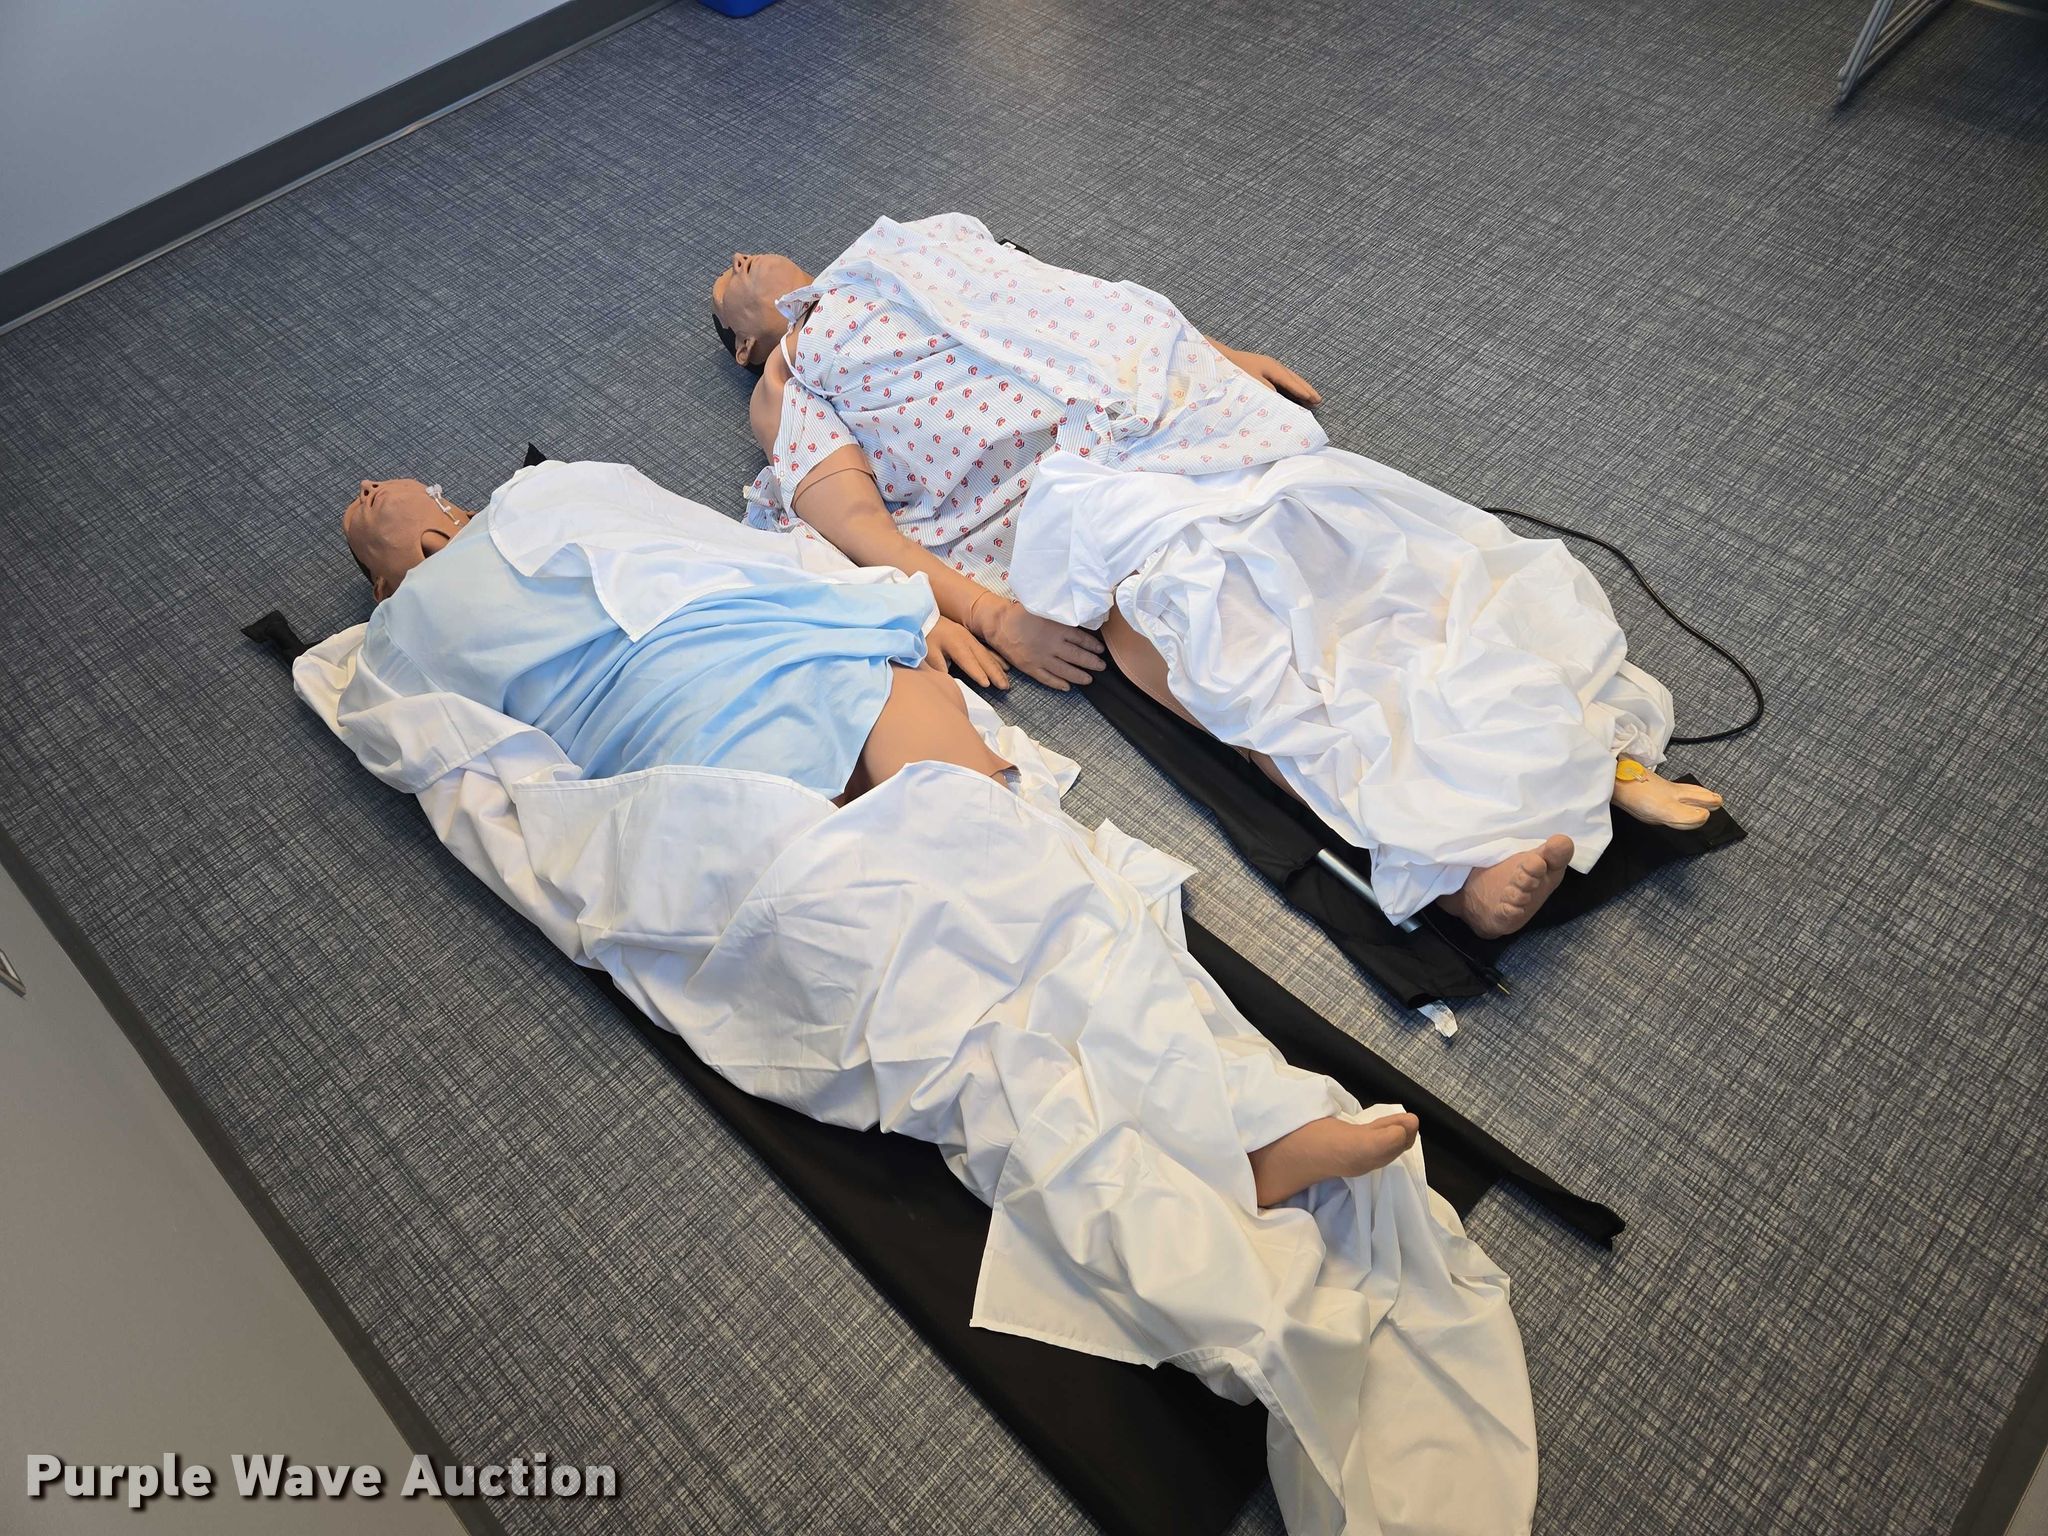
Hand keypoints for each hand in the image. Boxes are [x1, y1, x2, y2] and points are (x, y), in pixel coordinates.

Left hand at [922, 615, 1009, 688]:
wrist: (925, 618)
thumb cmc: (925, 636)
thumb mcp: (928, 653)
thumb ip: (939, 667)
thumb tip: (949, 681)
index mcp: (955, 644)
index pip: (968, 661)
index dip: (978, 673)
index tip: (987, 684)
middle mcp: (967, 640)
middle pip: (983, 659)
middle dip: (995, 673)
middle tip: (1005, 687)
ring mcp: (971, 639)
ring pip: (988, 655)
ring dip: (999, 668)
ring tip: (1007, 681)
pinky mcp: (972, 638)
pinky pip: (988, 650)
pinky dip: (998, 659)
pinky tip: (1005, 666)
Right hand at [968, 595, 1106, 689]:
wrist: (999, 624)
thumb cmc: (1021, 613)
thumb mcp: (1044, 608)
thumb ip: (1060, 614)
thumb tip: (1076, 614)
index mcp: (1057, 629)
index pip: (1081, 639)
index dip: (1093, 646)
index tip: (1100, 649)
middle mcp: (1052, 646)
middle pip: (1077, 657)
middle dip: (1092, 663)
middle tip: (1101, 666)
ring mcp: (1041, 659)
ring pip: (1065, 671)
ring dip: (1079, 676)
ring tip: (1089, 679)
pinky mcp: (1030, 668)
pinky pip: (1047, 679)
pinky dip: (1058, 684)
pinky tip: (1067, 687)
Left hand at [1224, 347, 1320, 407]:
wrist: (1219, 356)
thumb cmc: (1234, 369)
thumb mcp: (1250, 381)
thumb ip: (1265, 389)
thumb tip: (1279, 397)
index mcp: (1271, 367)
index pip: (1290, 382)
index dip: (1302, 392)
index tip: (1313, 400)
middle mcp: (1273, 365)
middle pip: (1294, 378)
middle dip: (1306, 389)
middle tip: (1319, 399)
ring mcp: (1268, 365)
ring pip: (1289, 377)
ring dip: (1300, 387)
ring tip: (1311, 396)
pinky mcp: (1262, 368)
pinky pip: (1282, 377)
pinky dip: (1291, 384)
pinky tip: (1292, 390)